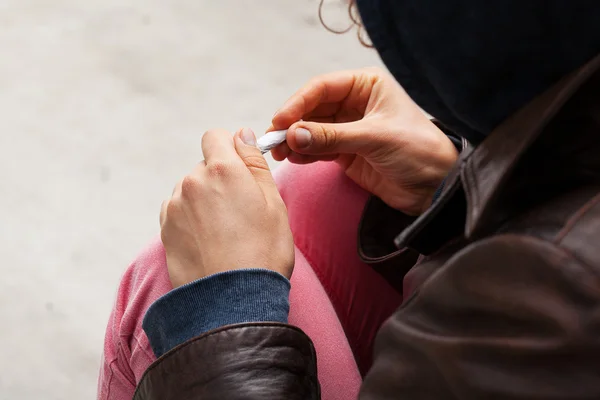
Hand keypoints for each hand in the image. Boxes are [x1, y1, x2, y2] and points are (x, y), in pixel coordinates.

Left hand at [160, 128, 293, 287]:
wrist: (233, 301)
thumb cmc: (263, 252)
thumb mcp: (273, 203)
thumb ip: (255, 163)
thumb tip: (242, 135)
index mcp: (222, 170)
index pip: (216, 137)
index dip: (230, 149)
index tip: (242, 169)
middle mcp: (192, 182)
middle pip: (204, 166)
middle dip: (220, 179)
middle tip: (240, 210)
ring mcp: (175, 206)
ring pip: (191, 190)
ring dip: (204, 200)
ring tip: (224, 232)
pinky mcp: (165, 229)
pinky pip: (179, 211)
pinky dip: (191, 219)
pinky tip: (209, 241)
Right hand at [270, 68, 457, 215]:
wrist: (437, 187)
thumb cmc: (418, 151)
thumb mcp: (375, 138)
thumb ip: (332, 137)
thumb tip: (292, 136)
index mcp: (367, 86)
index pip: (322, 88)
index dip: (298, 103)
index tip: (280, 121)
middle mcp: (355, 104)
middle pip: (312, 109)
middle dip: (292, 124)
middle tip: (273, 141)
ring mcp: (349, 129)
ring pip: (311, 130)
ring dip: (294, 140)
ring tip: (279, 153)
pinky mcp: (346, 153)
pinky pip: (318, 149)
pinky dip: (304, 153)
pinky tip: (294, 158)